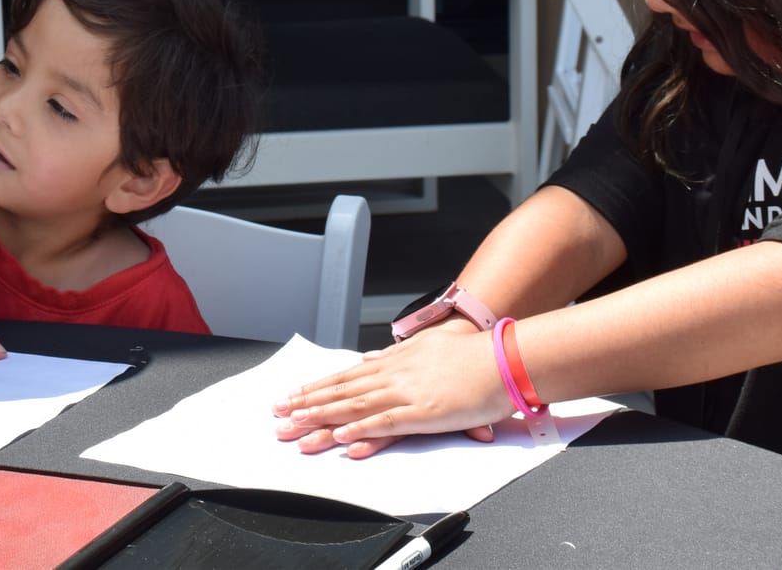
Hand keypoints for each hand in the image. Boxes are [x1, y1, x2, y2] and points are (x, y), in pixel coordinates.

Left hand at [271, 320, 503, 457]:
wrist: (503, 356)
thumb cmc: (472, 352)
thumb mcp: (430, 345)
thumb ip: (400, 353)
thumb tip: (374, 357)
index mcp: (395, 361)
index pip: (346, 375)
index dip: (317, 386)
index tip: (293, 394)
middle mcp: (394, 374)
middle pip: (342, 390)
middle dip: (307, 403)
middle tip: (279, 414)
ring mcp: (407, 392)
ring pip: (355, 406)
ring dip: (322, 419)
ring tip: (296, 429)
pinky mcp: (424, 411)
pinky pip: (386, 422)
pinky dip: (362, 429)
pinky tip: (341, 437)